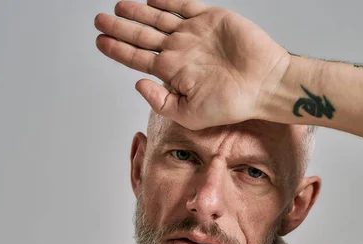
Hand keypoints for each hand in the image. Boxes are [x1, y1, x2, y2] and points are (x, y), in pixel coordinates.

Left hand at [94, 0, 290, 129]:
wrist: (264, 83)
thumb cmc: (232, 104)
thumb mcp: (189, 114)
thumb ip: (160, 102)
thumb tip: (137, 83)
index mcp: (173, 72)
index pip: (138, 58)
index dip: (118, 49)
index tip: (100, 41)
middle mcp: (180, 51)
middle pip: (142, 35)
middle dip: (119, 27)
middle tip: (99, 19)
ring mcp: (194, 33)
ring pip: (158, 18)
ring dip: (137, 12)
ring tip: (117, 7)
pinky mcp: (211, 17)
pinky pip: (184, 5)